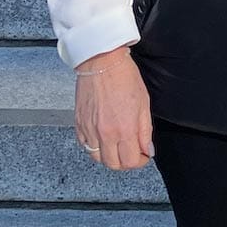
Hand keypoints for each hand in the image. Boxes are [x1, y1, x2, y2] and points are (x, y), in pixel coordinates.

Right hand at [74, 47, 152, 171]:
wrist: (102, 61)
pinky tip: (102, 137)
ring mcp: (90, 130)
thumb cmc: (123, 76)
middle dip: (125, 162)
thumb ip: (145, 131)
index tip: (142, 154)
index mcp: (125, 129)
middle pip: (113, 164)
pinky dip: (93, 146)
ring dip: (109, 156)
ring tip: (117, 145)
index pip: (130, 162)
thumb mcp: (143, 103)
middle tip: (131, 151)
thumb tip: (147, 149)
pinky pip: (85, 145)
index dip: (139, 161)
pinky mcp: (79, 124)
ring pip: (98, 158)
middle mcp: (106, 133)